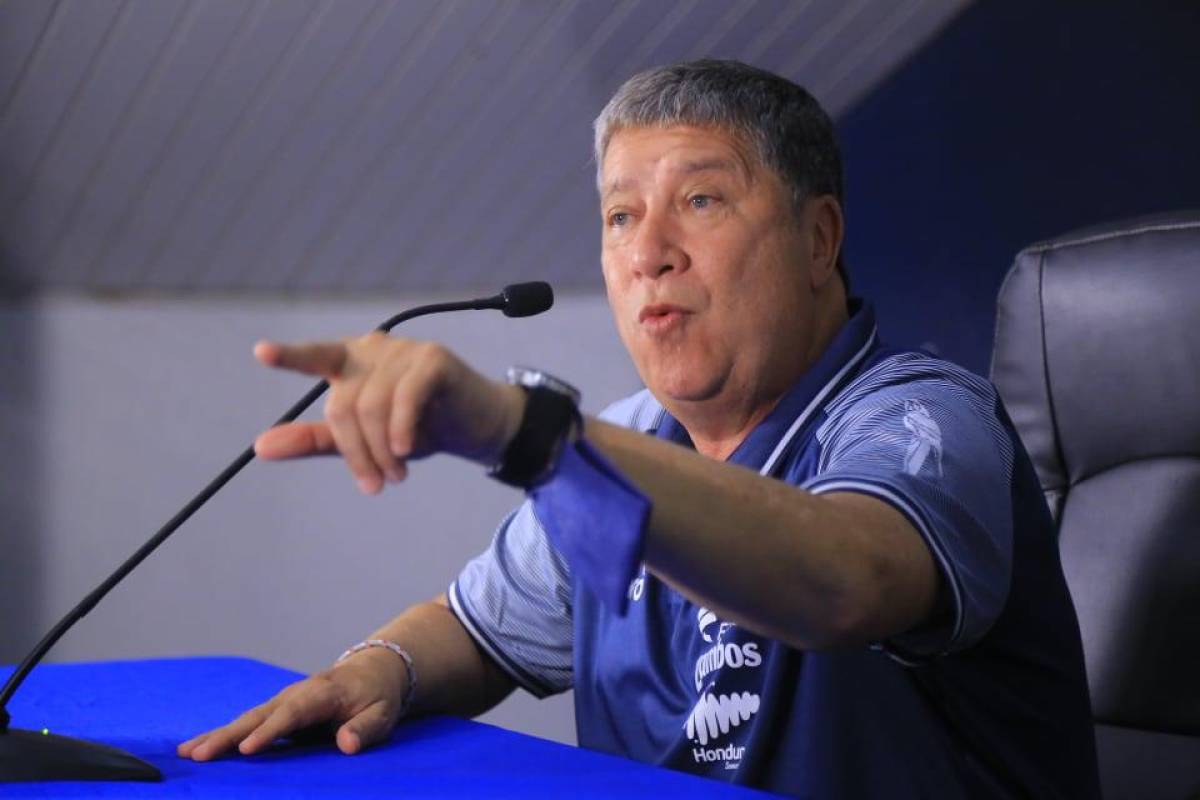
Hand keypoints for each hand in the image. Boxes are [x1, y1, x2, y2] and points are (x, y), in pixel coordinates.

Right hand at [177, 648, 407, 759]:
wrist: (372, 671)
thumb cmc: (377, 696)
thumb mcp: (382, 714)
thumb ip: (365, 729)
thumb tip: (346, 744)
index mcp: (321, 694)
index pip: (292, 714)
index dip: (269, 732)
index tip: (246, 750)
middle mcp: (295, 694)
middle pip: (258, 715)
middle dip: (228, 735)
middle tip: (198, 754)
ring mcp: (283, 701)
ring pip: (247, 718)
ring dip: (218, 735)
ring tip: (188, 752)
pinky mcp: (277, 712)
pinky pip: (248, 723)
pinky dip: (223, 735)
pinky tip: (199, 748)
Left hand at [253, 334, 525, 493]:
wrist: (476, 427)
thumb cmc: (417, 429)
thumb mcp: (363, 439)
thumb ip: (314, 440)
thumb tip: (260, 447)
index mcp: (350, 361)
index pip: (316, 357)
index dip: (290, 356)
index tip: (261, 353)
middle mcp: (374, 349)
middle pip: (344, 404)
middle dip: (357, 452)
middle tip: (375, 485)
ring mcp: (405, 351)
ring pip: (372, 406)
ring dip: (381, 451)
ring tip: (396, 475)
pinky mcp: (433, 359)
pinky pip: (404, 398)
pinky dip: (401, 429)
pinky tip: (404, 450)